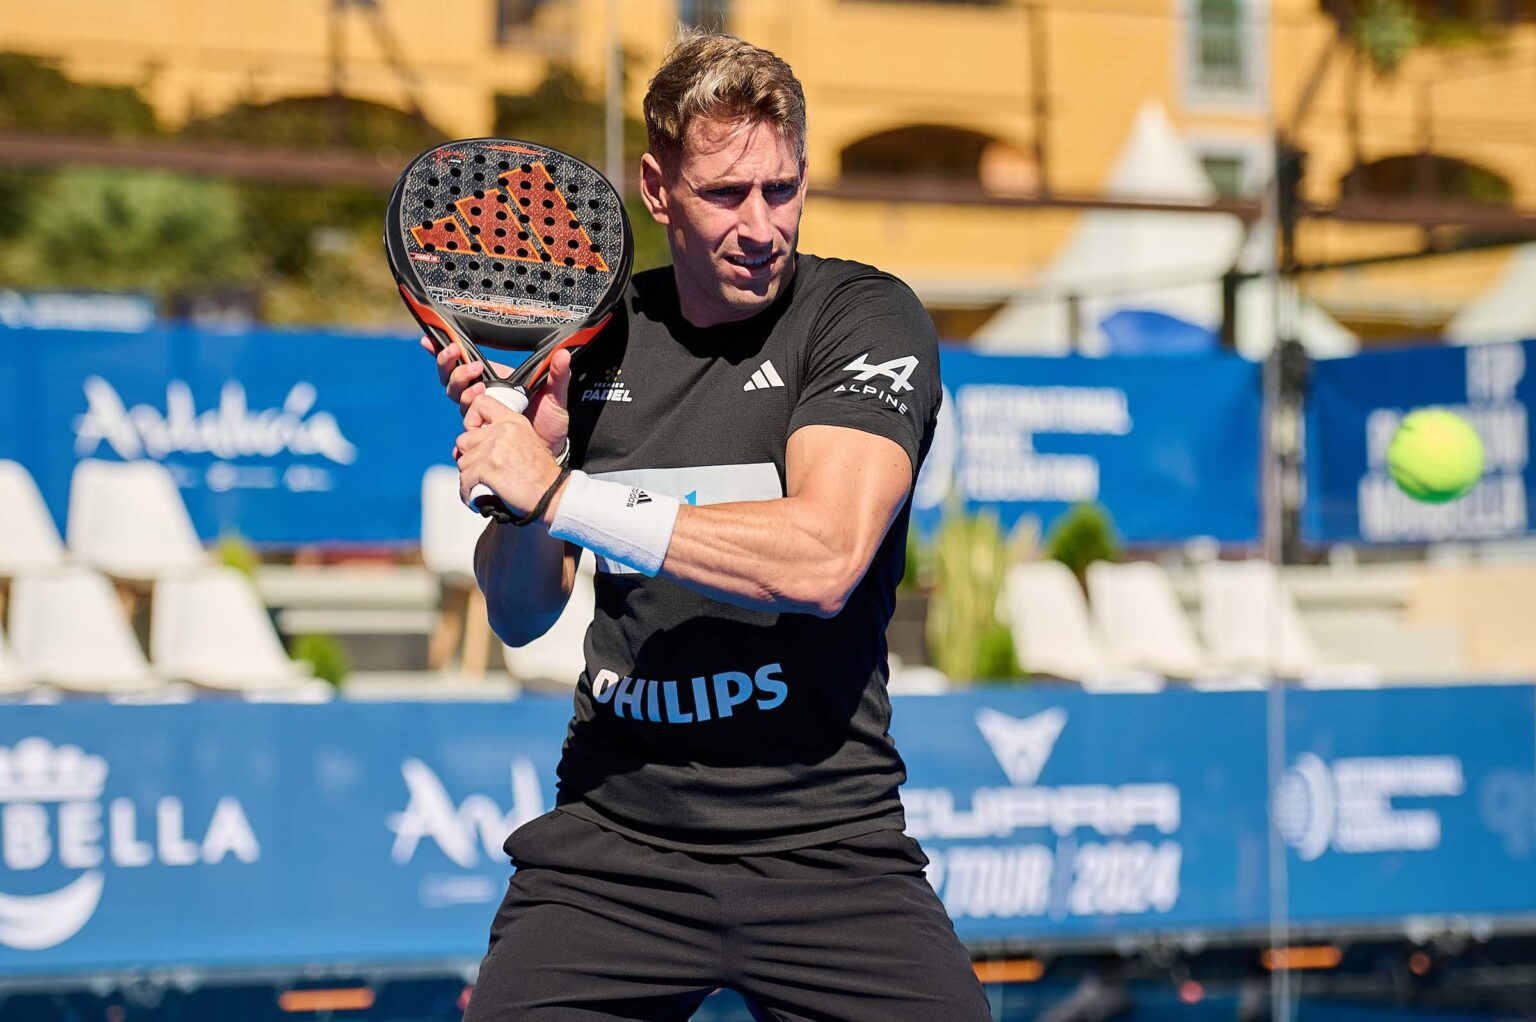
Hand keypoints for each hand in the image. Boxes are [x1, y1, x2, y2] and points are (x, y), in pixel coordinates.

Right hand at [422, 337, 573, 458]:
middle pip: (453, 379)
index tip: (445, 342)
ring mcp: (480, 415)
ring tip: (480, 388)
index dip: (449, 353)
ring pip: (456, 398)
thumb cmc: (551, 421)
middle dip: (454, 368)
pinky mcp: (480, 435)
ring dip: (463, 390)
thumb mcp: (556, 396)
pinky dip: (464, 429)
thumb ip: (558, 376)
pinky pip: (463, 431)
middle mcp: (483, 395)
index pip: (466, 361)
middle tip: (473, 366)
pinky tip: (472, 427)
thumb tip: (563, 353)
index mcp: (496, 380)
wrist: (551, 451)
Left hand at [455, 392, 565, 521]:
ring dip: (469, 476)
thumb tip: (465, 443)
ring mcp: (495, 449)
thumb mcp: (525, 442)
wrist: (551, 495)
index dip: (471, 420)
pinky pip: (465, 479)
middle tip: (482, 470)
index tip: (474, 435)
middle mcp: (503, 431)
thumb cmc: (539, 475)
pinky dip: (467, 491)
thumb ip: (500, 436)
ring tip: (481, 485)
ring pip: (463, 461)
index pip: (480, 404)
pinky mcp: (489, 468)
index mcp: (513, 421)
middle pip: (464, 439)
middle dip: (469, 457)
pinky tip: (476, 496)